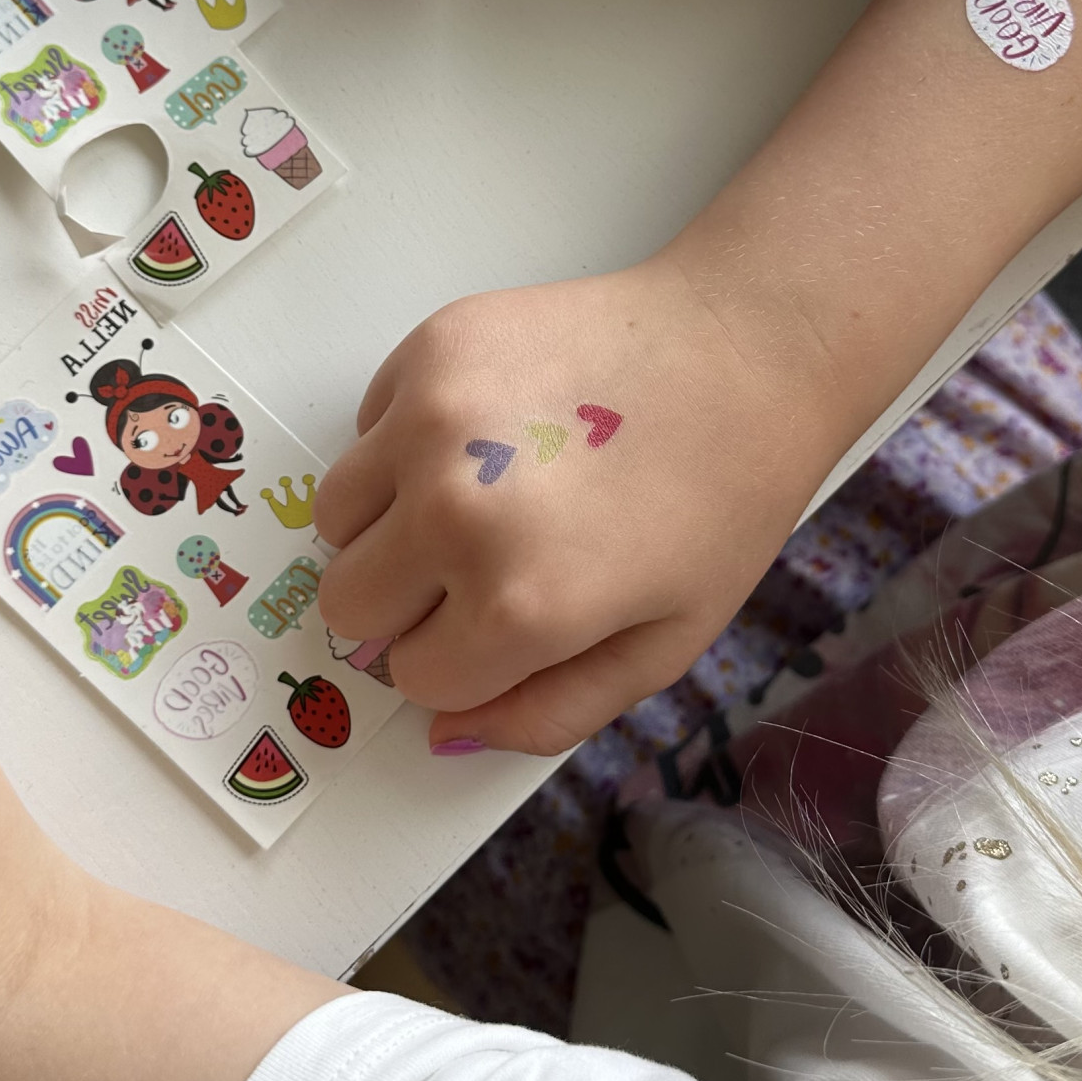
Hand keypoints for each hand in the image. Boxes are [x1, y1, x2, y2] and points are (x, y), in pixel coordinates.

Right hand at [314, 258, 838, 753]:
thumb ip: (550, 712)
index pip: (414, 676)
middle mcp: (454, 516)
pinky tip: (493, 432)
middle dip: (409, 605)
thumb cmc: (721, 503)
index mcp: (519, 607)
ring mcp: (430, 423)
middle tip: (485, 566)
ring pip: (336, 518)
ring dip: (387, 525)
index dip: (462, 660)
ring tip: (478, 498)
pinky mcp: (428, 349)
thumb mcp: (665, 644)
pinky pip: (363, 431)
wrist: (745, 349)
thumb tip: (442, 731)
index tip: (512, 621)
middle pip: (350, 604)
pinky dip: (403, 447)